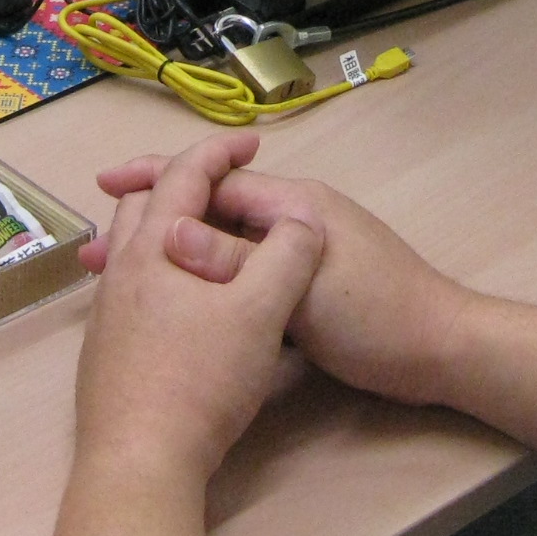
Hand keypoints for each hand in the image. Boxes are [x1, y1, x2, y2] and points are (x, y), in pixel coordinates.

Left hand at [73, 133, 324, 486]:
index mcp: (153, 250)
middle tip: (221, 181)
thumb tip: (302, 216)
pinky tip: (182, 301)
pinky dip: (158, 270)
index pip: (183, 176)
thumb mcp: (262, 314)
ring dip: (165, 227)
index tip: (254, 142)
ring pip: (130, 250)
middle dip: (181, 182)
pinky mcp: (105, 355)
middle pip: (142, 205)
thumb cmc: (199, 382)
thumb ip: (287, 255)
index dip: (220, 151)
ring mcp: (107, 316)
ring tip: (200, 235)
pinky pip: (129, 288)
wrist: (138, 465)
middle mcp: (120, 273)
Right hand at [87, 153, 469, 408]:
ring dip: (174, 263)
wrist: (440, 354)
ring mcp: (300, 255)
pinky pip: (243, 279)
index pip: (212, 181)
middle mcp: (295, 218)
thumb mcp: (299, 289)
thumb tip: (168, 232)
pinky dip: (207, 289)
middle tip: (96, 253)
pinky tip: (175, 313)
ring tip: (119, 283)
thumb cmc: (374, 315)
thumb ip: (234, 261)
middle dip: (153, 226)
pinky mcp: (305, 292)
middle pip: (211, 213)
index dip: (156, 183)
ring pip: (224, 250)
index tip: (104, 189)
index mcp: (295, 203)